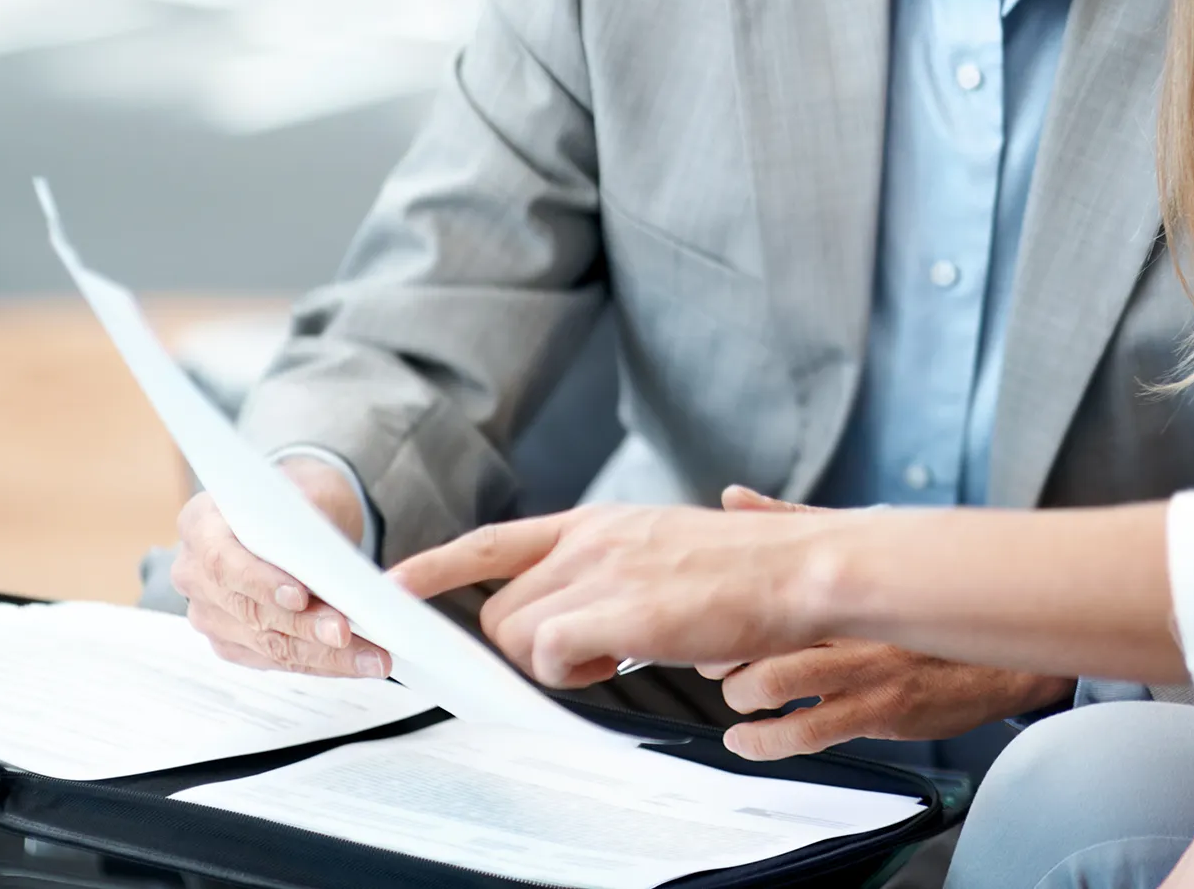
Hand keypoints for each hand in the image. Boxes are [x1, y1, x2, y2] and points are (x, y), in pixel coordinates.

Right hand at [174, 460, 392, 677]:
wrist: (294, 516)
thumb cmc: (299, 497)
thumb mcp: (308, 490)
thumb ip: (310, 519)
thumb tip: (330, 562)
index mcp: (200, 525)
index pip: (223, 562)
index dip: (261, 583)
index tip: (301, 596)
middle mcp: (194, 574)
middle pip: (248, 611)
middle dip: (303, 626)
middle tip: (347, 633)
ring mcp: (209, 614)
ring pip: (265, 643)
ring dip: (321, 654)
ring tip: (369, 656)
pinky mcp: (231, 642)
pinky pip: (274, 659)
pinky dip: (317, 661)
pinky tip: (354, 662)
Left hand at [390, 498, 826, 687]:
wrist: (800, 568)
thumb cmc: (748, 571)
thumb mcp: (662, 551)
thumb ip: (608, 571)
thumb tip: (571, 616)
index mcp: (601, 522)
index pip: (495, 540)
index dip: (437, 566)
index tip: (392, 585)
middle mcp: (591, 538)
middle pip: (500, 610)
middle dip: (530, 647)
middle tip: (596, 653)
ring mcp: (603, 569)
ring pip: (518, 636)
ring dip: (557, 662)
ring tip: (621, 650)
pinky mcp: (619, 607)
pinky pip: (550, 655)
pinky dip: (575, 671)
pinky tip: (625, 656)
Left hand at [685, 486, 1070, 757]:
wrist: (998, 655)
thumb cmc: (927, 597)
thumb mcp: (867, 544)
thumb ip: (796, 523)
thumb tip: (734, 499)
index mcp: (848, 575)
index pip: (766, 585)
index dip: (725, 611)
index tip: (712, 620)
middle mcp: (855, 620)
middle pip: (760, 637)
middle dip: (723, 657)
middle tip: (718, 663)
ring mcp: (867, 669)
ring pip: (774, 685)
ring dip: (740, 698)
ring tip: (739, 700)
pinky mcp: (879, 711)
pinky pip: (806, 733)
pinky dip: (763, 742)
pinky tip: (749, 739)